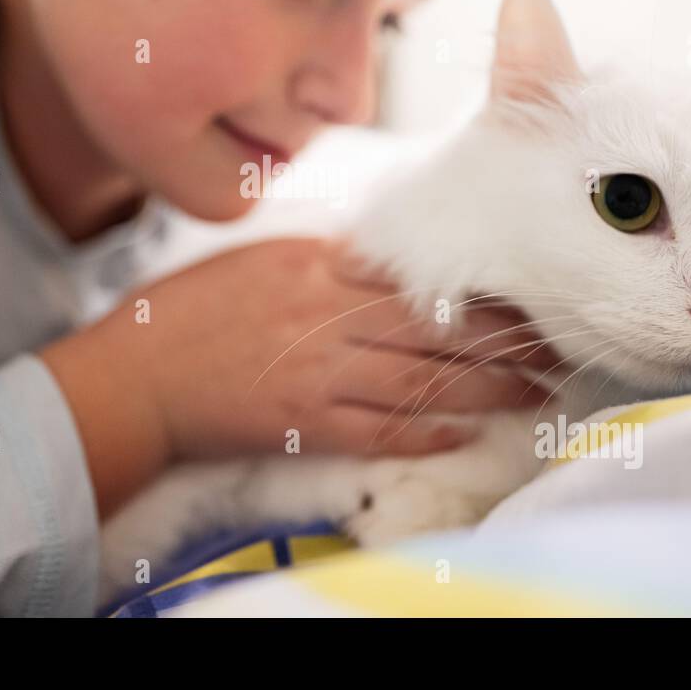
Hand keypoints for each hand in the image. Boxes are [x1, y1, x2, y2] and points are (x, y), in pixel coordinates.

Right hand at [41, 237, 558, 515]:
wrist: (137, 377)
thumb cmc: (192, 312)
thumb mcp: (258, 259)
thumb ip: (325, 258)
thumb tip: (387, 257)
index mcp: (316, 268)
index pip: (414, 275)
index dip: (476, 287)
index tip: (522, 289)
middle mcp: (325, 318)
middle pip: (434, 329)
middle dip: (502, 340)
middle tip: (554, 346)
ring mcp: (318, 374)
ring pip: (420, 381)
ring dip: (484, 388)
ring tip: (534, 391)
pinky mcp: (305, 422)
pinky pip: (380, 430)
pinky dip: (425, 432)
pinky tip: (465, 432)